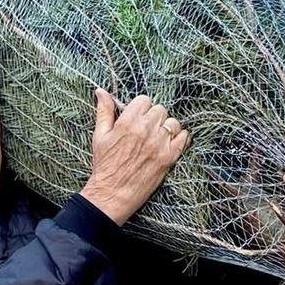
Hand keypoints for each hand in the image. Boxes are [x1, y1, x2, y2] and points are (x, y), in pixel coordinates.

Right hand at [80, 89, 188, 224]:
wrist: (112, 194)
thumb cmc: (104, 165)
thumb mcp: (100, 136)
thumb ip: (104, 111)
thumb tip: (101, 91)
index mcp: (128, 122)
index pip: (145, 100)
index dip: (141, 108)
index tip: (139, 117)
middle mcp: (146, 130)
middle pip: (160, 110)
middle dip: (154, 118)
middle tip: (147, 129)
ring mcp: (159, 144)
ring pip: (173, 123)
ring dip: (167, 127)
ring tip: (158, 138)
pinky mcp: (169, 157)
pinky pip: (184, 138)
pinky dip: (180, 138)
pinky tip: (170, 143)